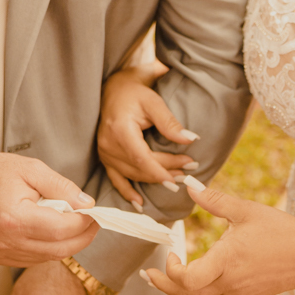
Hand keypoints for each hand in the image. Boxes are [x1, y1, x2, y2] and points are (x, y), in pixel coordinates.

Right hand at [0, 152, 98, 267]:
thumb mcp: (33, 169)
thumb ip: (62, 187)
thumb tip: (87, 204)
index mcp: (14, 218)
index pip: (60, 229)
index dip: (83, 222)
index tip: (94, 212)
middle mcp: (6, 241)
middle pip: (58, 249)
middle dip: (82, 237)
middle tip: (93, 222)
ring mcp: (1, 253)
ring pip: (48, 257)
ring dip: (67, 243)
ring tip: (75, 224)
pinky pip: (34, 259)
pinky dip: (49, 248)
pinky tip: (53, 232)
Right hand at [98, 67, 196, 209]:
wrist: (114, 90)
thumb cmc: (134, 94)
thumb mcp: (153, 102)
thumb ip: (170, 122)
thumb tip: (190, 139)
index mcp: (119, 130)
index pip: (142, 158)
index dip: (162, 169)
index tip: (183, 172)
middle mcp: (108, 145)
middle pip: (140, 168)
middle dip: (165, 173)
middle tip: (188, 173)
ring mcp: (105, 153)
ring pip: (131, 174)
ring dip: (153, 181)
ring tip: (176, 181)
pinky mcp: (105, 157)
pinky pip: (116, 179)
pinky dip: (127, 192)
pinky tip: (139, 203)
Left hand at [143, 185, 294, 294]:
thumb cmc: (281, 231)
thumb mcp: (246, 210)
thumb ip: (214, 199)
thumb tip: (189, 184)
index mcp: (227, 262)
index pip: (187, 280)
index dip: (171, 271)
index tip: (171, 251)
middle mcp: (229, 283)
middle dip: (163, 286)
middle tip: (147, 275)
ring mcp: (237, 294)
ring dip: (177, 293)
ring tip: (163, 280)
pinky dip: (195, 294)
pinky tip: (191, 280)